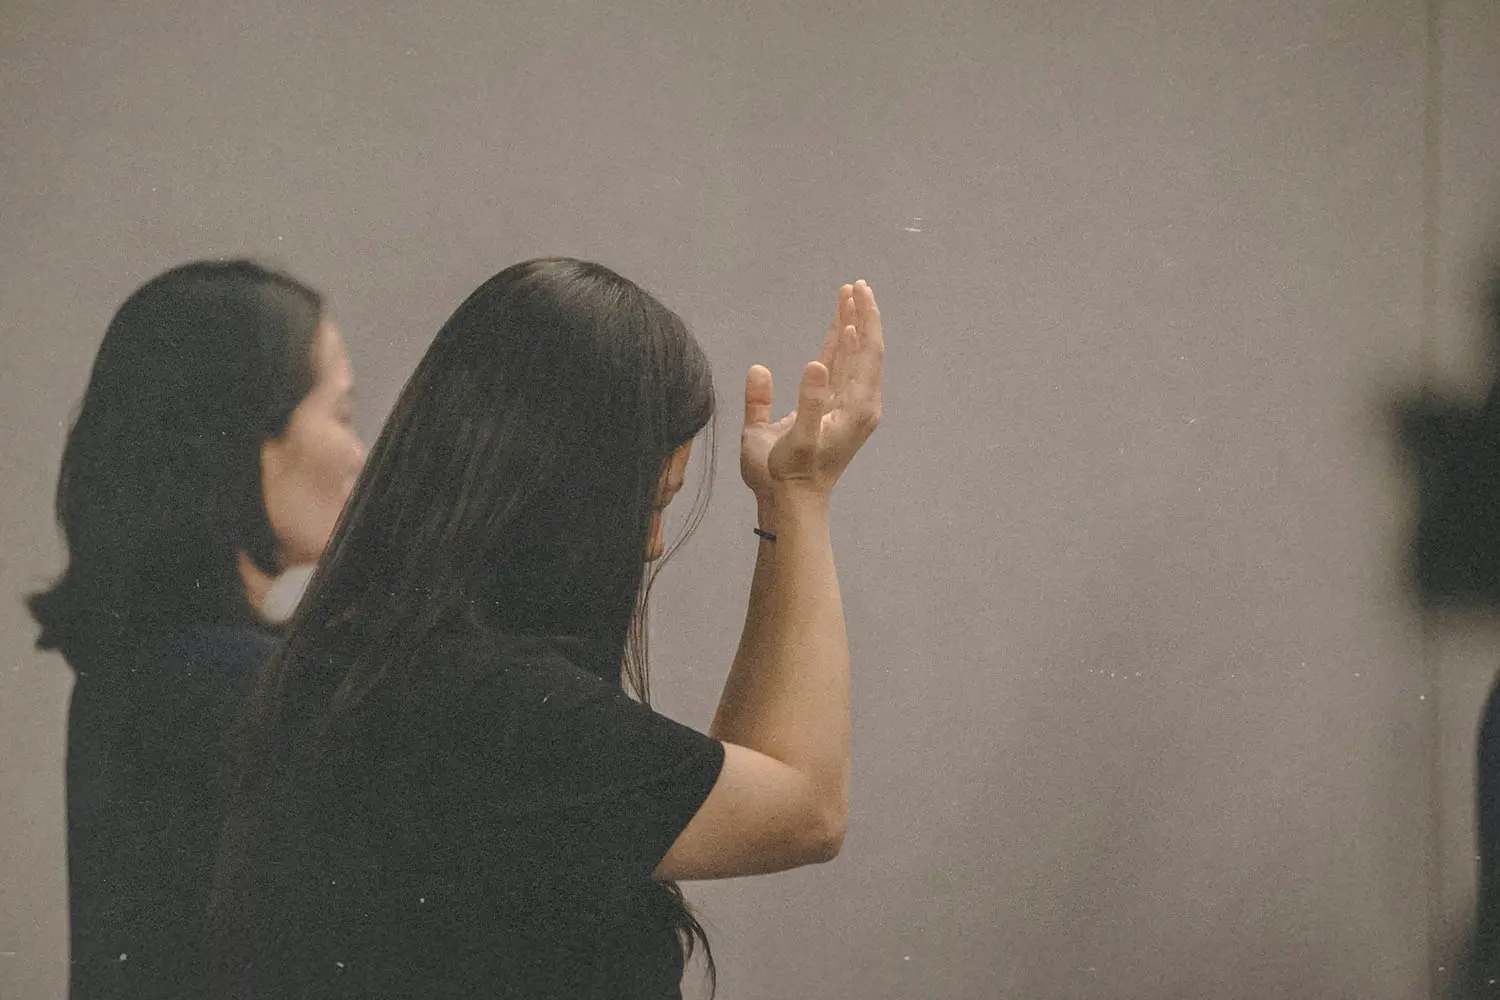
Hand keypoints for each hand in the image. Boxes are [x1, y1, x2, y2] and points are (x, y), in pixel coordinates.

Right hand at [740, 280, 882, 503]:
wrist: (789, 503)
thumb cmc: (786, 474)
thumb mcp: (794, 440)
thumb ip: (806, 402)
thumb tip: (815, 364)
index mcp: (855, 408)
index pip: (866, 352)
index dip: (864, 319)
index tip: (858, 290)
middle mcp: (858, 405)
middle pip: (865, 349)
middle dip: (861, 314)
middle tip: (856, 283)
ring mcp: (847, 407)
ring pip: (853, 356)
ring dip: (851, 325)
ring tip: (848, 294)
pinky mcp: (832, 410)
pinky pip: (840, 369)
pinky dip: (839, 344)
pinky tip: (838, 327)